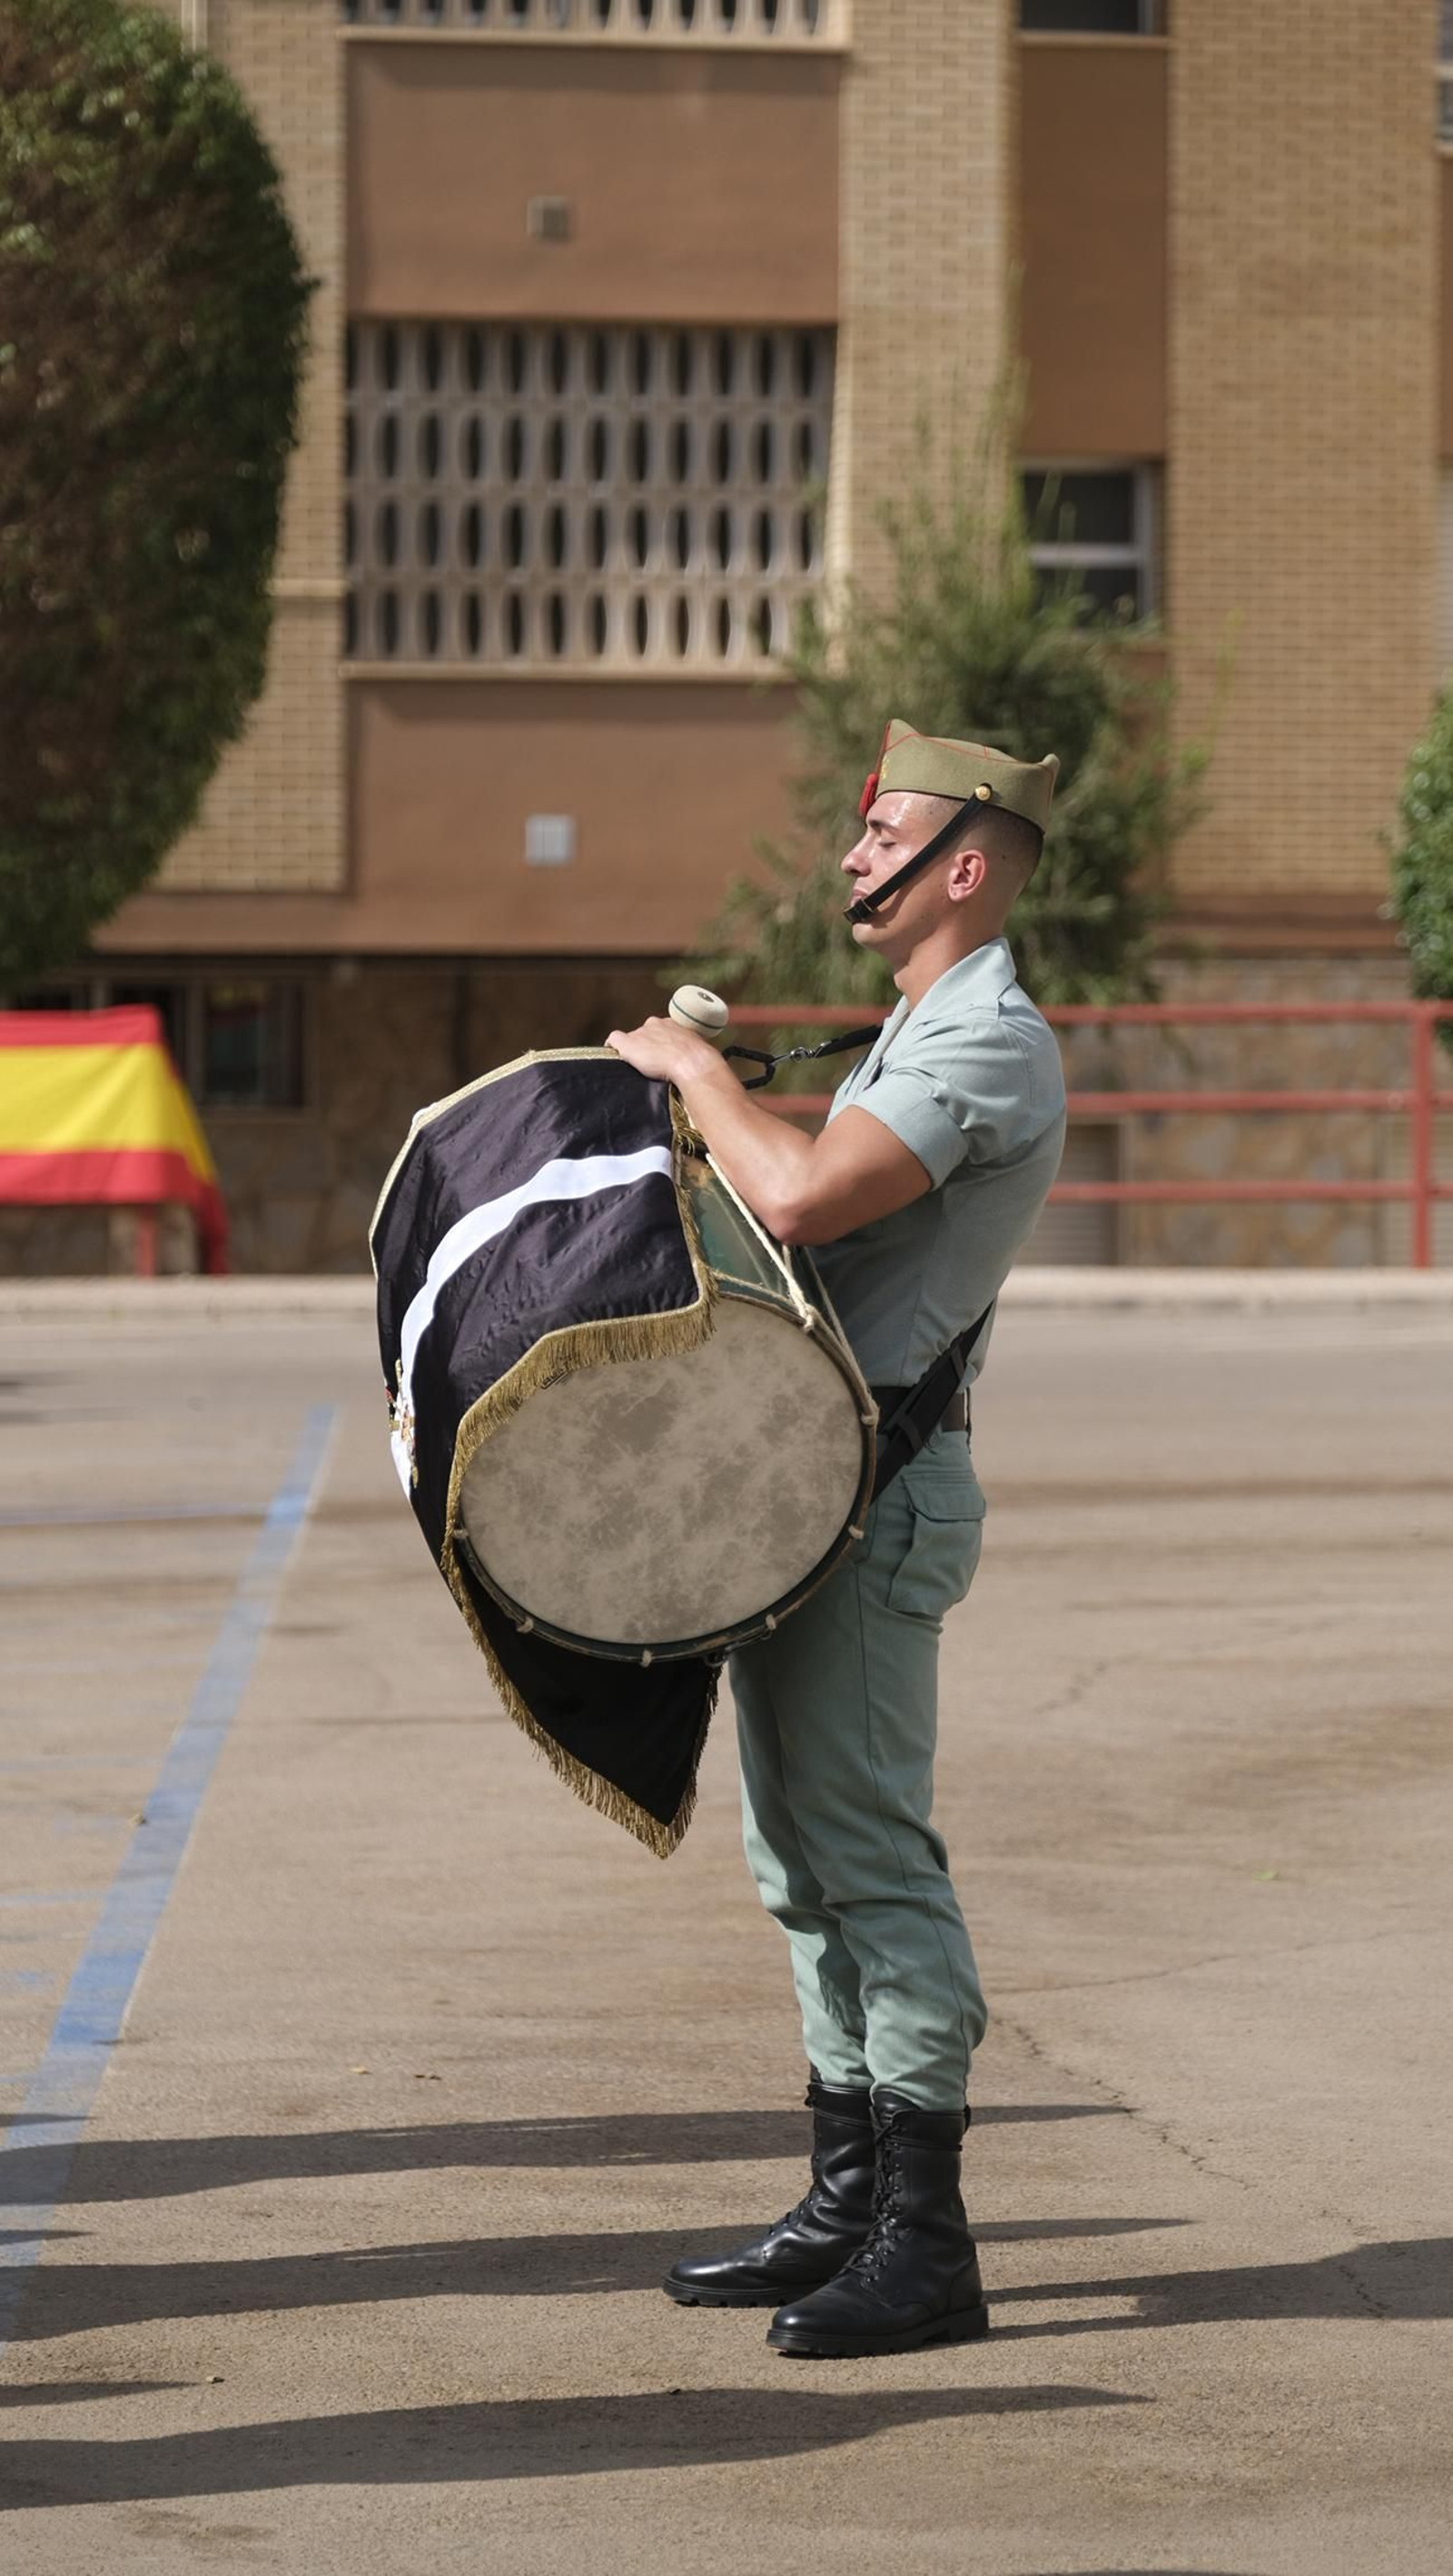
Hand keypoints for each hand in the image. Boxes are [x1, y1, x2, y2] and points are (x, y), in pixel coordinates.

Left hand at [604, 1016, 727, 1090]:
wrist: (692, 1063)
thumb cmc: (700, 1061)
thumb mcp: (699, 1050)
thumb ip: (693, 1050)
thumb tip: (701, 1063)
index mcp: (672, 1023)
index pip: (659, 1031)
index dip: (658, 1044)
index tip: (661, 1056)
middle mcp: (654, 1024)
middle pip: (643, 1034)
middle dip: (645, 1047)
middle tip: (652, 1065)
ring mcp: (640, 1033)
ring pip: (630, 1040)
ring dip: (633, 1052)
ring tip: (639, 1068)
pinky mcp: (628, 1043)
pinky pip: (613, 1040)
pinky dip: (612, 1048)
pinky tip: (614, 1060)